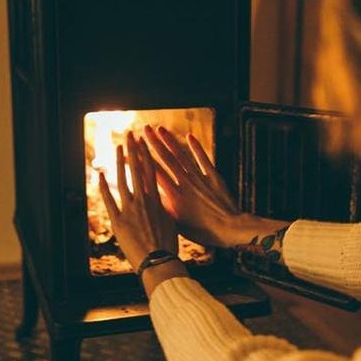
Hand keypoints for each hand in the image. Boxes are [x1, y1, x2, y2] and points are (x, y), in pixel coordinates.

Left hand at [98, 132, 182, 290]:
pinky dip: (103, 186)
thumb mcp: (172, 222)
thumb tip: (163, 199)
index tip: (144, 142)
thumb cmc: (168, 245)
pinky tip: (99, 174)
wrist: (159, 262)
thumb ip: (165, 208)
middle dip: (134, 150)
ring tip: (118, 147)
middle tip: (130, 135)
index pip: (151, 171)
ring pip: (123, 180)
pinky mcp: (118, 221)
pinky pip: (108, 200)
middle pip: (138, 169)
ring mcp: (129, 210)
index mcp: (158, 200)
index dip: (147, 154)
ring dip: (119, 162)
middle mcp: (143, 201)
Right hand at [143, 125, 281, 247]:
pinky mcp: (214, 177)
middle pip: (166, 159)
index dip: (141, 161)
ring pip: (182, 156)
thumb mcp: (178, 224)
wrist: (230, 230)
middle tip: (143, 129)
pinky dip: (196, 147)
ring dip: (170, 141)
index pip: (153, 173)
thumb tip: (151, 199)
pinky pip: (203, 159)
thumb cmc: (203, 232)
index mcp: (174, 196)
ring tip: (159, 128)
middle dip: (153, 143)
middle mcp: (185, 183)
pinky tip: (189, 136)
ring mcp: (200, 178)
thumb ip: (165, 209)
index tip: (131, 150)